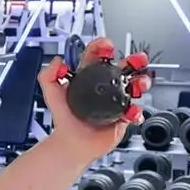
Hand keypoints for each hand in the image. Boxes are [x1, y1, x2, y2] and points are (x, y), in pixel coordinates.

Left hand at [38, 37, 150, 160]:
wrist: (71, 143)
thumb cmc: (64, 120)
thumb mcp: (51, 94)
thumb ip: (48, 75)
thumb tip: (57, 61)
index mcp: (88, 78)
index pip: (97, 57)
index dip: (102, 48)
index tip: (106, 46)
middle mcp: (104, 87)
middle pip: (123, 68)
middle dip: (133, 60)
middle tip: (136, 59)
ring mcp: (116, 101)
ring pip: (134, 86)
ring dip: (141, 82)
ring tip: (139, 84)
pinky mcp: (123, 116)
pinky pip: (135, 111)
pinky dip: (136, 111)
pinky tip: (131, 112)